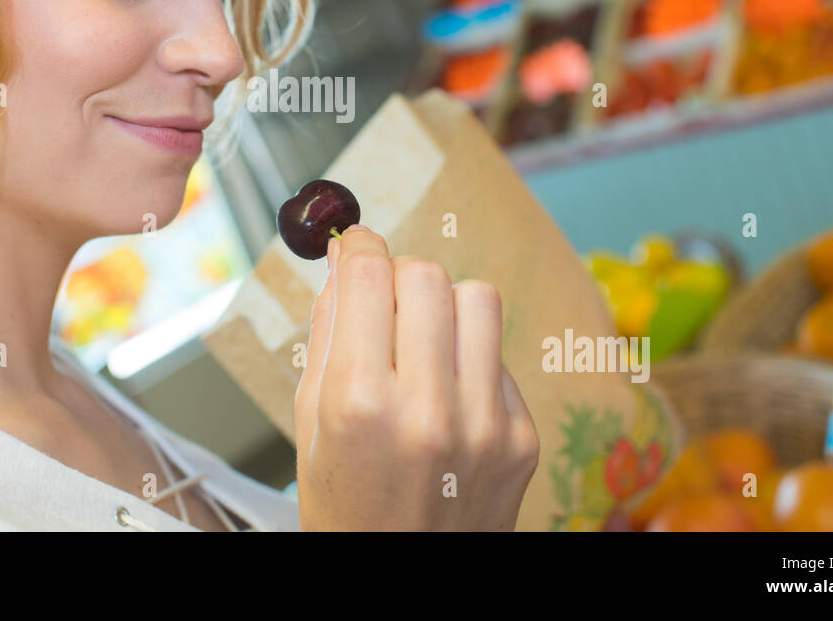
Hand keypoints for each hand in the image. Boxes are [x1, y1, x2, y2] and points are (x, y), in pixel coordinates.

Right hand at [294, 224, 538, 529]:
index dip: (360, 247)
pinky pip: (498, 356)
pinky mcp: (523, 438)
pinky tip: (448, 398)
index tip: (356, 245)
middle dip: (399, 277)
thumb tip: (344, 264)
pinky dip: (470, 360)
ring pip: (479, 298)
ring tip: (424, 343)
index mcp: (360, 403)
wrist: (402, 587)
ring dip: (445, 306)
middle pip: (428, 275)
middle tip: (385, 304)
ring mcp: (485, 425)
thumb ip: (327, 334)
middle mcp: (428, 409)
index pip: (371, 276)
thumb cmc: (345, 511)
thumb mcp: (309, 423)